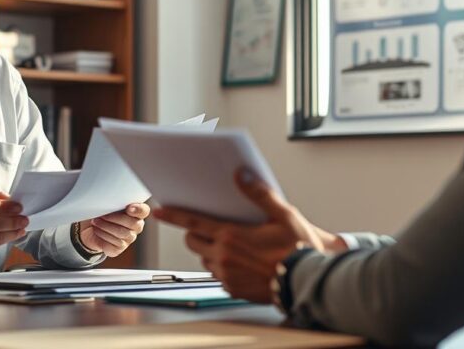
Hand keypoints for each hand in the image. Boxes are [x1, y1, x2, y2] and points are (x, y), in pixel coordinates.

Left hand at [78, 203, 149, 256]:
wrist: (92, 228)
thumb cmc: (104, 212)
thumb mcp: (108, 204)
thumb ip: (114, 201)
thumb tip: (109, 198)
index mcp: (137, 213)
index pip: (144, 211)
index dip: (138, 210)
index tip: (128, 208)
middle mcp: (136, 227)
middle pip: (132, 223)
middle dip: (114, 218)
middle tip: (101, 215)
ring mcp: (129, 239)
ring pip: (122, 234)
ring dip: (106, 227)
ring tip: (95, 222)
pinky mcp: (119, 249)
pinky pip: (113, 245)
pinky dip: (102, 237)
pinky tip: (96, 231)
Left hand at [153, 168, 346, 303]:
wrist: (306, 282)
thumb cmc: (298, 248)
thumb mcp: (283, 215)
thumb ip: (259, 194)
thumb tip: (242, 175)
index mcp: (231, 236)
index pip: (192, 222)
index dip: (173, 215)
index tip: (158, 211)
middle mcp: (223, 257)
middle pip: (193, 241)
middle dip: (196, 232)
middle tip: (212, 227)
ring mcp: (226, 276)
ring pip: (204, 258)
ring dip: (210, 250)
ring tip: (233, 245)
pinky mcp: (232, 289)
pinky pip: (217, 274)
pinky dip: (222, 266)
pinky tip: (240, 261)